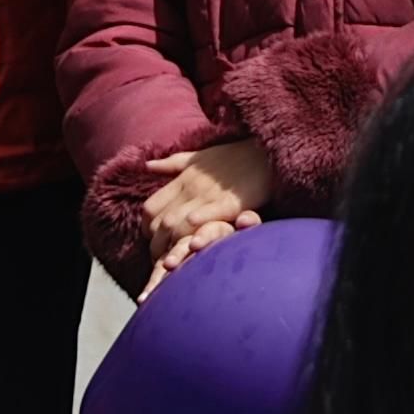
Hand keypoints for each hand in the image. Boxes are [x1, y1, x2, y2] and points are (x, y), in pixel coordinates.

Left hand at [142, 139, 281, 282]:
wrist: (266, 150)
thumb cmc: (235, 155)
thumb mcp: (199, 157)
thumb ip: (172, 164)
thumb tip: (147, 165)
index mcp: (182, 179)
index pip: (150, 208)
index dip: (147, 228)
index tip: (155, 241)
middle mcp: (190, 188)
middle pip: (160, 221)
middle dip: (157, 244)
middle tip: (163, 259)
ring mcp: (208, 195)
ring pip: (175, 223)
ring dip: (171, 245)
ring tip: (176, 263)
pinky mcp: (229, 203)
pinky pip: (203, 218)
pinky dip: (194, 231)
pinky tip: (194, 245)